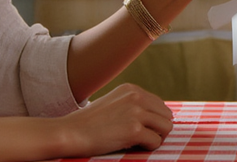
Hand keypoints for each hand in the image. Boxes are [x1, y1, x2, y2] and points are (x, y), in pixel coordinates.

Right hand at [58, 83, 173, 154]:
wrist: (70, 132)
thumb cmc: (88, 123)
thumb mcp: (113, 104)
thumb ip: (133, 105)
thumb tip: (156, 118)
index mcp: (132, 89)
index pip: (159, 105)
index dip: (154, 120)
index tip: (142, 129)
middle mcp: (136, 97)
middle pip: (167, 115)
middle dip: (158, 129)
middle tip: (142, 138)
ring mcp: (136, 112)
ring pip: (166, 127)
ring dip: (156, 137)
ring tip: (139, 142)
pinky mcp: (134, 130)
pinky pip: (156, 142)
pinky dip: (148, 147)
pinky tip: (134, 146)